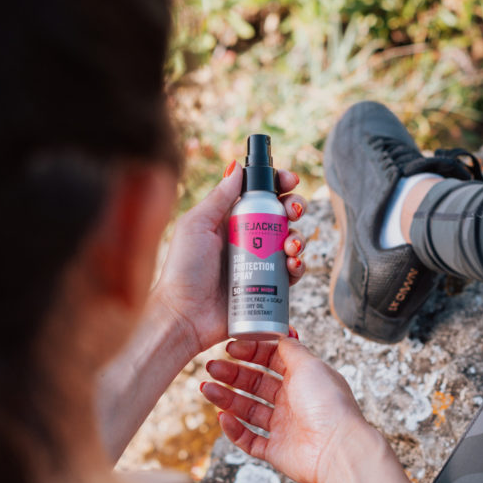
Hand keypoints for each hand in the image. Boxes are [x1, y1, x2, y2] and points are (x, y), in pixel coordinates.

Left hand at [155, 162, 306, 358]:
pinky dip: (298, 267)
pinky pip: (290, 275)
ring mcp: (257, 264)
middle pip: (280, 216)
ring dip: (299, 238)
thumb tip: (237, 166)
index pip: (259, 195)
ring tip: (291, 245)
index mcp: (228, 220)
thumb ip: (218, 198)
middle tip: (293, 212)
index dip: (279, 184)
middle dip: (295, 208)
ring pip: (290, 243)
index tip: (290, 180)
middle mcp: (246, 240)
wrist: (184, 316)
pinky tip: (294, 264)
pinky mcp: (265, 289)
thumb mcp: (196, 226)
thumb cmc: (183, 271)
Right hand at [201, 338, 417, 482]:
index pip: (271, 361)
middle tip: (212, 367)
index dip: (251, 353)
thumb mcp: (309, 365)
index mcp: (303, 379)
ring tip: (207, 389)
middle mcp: (293, 402)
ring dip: (226, 398)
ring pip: (247, 410)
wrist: (337, 448)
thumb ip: (291, 349)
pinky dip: (234, 429)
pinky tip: (222, 417)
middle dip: (233, 375)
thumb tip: (281, 334)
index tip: (231, 348)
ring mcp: (284, 427)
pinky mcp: (276, 451)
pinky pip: (248, 439)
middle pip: (255, 385)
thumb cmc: (329, 405)